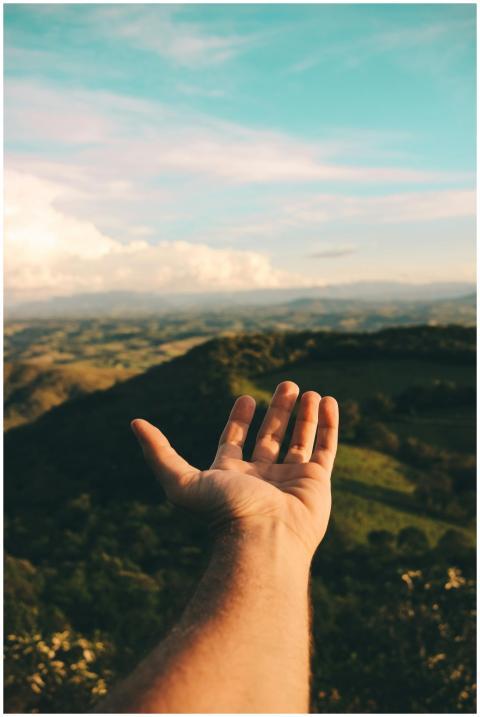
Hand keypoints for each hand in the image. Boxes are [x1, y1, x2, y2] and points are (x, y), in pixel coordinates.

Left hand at [131, 381, 338, 556]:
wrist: (264, 541)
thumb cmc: (223, 512)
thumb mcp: (181, 480)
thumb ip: (159, 452)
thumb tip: (134, 423)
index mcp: (233, 476)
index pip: (236, 442)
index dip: (240, 420)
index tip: (246, 398)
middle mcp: (262, 478)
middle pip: (271, 436)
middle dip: (278, 410)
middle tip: (287, 384)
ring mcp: (291, 480)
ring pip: (300, 440)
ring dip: (304, 415)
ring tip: (309, 391)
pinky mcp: (317, 483)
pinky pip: (325, 448)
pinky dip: (328, 425)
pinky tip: (328, 402)